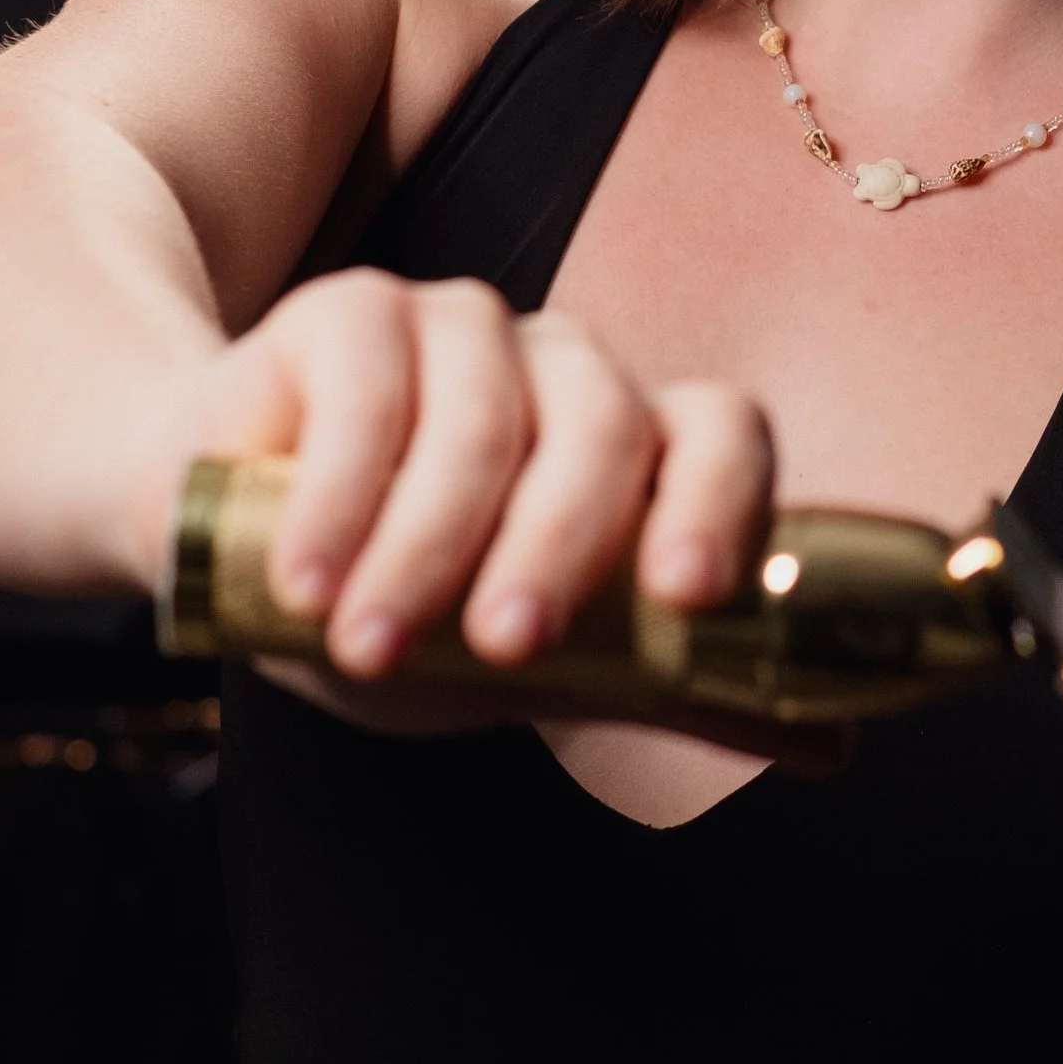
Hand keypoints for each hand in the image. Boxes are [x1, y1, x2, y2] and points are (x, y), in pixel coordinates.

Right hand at [138, 270, 773, 715]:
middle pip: (605, 427)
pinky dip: (335, 496)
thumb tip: (835, 753)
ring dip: (423, 545)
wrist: (227, 549)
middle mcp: (566, 369)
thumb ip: (667, 689)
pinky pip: (369, 392)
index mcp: (637, 441)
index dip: (721, 501)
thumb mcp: (536, 667)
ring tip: (364, 646)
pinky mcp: (354, 310)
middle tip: (504, 649)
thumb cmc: (407, 604)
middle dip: (557, 547)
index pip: (721, 433)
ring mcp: (463, 327)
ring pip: (480, 420)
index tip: (685, 594)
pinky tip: (305, 577)